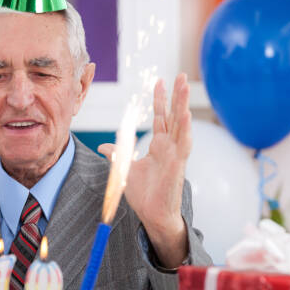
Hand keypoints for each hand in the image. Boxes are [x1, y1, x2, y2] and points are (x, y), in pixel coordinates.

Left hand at [98, 73, 191, 267]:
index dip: (160, 100)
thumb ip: (117, 155)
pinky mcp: (179, 164)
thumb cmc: (144, 194)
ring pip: (182, 124)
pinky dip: (186, 128)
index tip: (159, 82)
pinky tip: (186, 114)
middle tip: (179, 75)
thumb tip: (102, 147)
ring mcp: (176, 154)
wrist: (153, 215)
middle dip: (176, 95)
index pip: (161, 117)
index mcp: (160, 146)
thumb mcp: (125, 169)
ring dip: (183, 104)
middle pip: (174, 115)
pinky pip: (184, 143)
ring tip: (184, 86)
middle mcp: (170, 146)